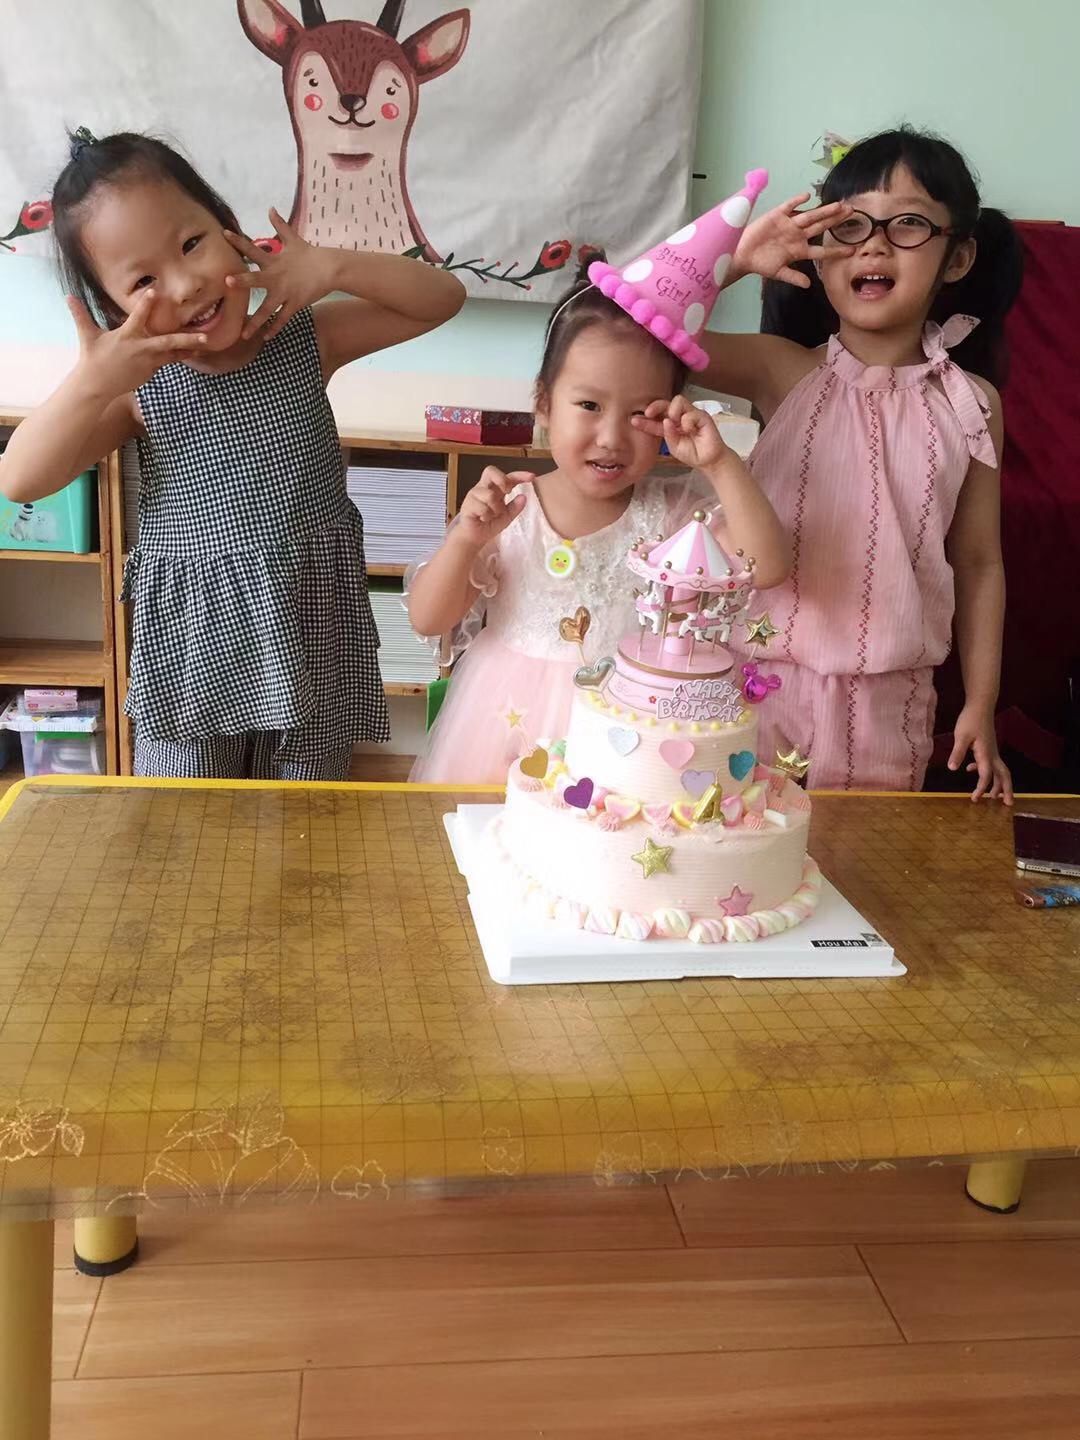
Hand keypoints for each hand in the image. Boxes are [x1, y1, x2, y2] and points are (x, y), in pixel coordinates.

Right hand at [68, 291, 207, 395]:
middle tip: (204, 337)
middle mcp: (140, 349)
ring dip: (188, 349)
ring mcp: (147, 362)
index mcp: (126, 336)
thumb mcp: (87, 335)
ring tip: (204, 343)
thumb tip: (68, 296)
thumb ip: (81, 315)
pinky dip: (177, 356)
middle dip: (186, 339)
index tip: (155, 292)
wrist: (96, 385)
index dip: (145, 304)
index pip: (137, 317)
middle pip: (167, 342)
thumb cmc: (92, 357)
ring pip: (172, 355)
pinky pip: (166, 362)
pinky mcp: (150, 372)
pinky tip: (191, 352)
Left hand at [225, 209, 333, 341]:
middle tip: (227, 282)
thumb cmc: (309, 254)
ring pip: (268, 309)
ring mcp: (286, 292)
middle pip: (257, 279)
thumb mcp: (293, 239)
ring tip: (243, 334)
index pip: (252, 249)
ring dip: (255, 321)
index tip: (223, 233)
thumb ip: (279, 225)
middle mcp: (277, 277)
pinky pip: (283, 318)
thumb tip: (271, 208)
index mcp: (274, 261)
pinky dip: (274, 328)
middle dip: (243, 281)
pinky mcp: (295, 303)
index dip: (238, 241)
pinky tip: (265, 338)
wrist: (330, 268)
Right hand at [454, 467, 534, 550]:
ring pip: (489, 495)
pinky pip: (482, 508)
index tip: (532, 477)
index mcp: (494, 489)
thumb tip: (524, 497)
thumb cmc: (489, 524)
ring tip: (491, 516)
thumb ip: (515, 507)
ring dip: (495, 509)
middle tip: (507, 492)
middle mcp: (483, 488)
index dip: (519, 475)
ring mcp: (474, 495)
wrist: (475, 538)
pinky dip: (486, 516)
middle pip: (490, 471)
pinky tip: (482, 519)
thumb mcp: (507, 517)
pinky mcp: (467, 504)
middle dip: (502, 480)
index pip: (507, 477)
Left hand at [633, 395, 729, 470]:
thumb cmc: (692, 453)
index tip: (633, 420)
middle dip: (656, 406)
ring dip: (672, 411)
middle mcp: (680, 417)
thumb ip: (668, 435)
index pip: (657, 419)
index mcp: (671, 425)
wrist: (708, 461)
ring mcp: (691, 415)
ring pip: (679, 401)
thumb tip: (666, 421)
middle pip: (666, 403)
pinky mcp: (703, 416)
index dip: (645, 420)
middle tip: (648, 413)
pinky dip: (687, 421)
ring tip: (675, 423)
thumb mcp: (674, 447)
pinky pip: (691, 413)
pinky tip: (689, 429)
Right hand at [733, 193, 855, 288]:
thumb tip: (808, 285)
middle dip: (836, 220)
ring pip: (810, 216)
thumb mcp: (778, 273)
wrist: (743, 254)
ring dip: (824, 211)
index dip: (836, 250)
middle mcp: (798, 235)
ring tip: (839, 205)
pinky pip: (789, 207)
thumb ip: (793, 277)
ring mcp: (789, 225)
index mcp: (799, 250)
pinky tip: (807, 196)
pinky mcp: (778, 216)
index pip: (821, 250)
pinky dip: (797, 201)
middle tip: (852, 212)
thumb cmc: (761, 264)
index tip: (852, 250)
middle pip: (820, 227)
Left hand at [949, 704, 1013, 803]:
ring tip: (993, 796)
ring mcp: (992, 751)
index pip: (986, 776)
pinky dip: (984, 770)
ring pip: (1000, 770)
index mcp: (986, 754)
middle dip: (1006, 790)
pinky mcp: (988, 747)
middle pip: (1004, 775)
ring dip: (998, 783)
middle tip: (1008, 804)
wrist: (980, 705)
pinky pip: (991, 763)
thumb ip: (957, 752)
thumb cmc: (970, 719)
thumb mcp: (961, 736)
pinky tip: (970, 769)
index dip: (981, 788)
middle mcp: (993, 754)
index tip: (974, 799)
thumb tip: (952, 768)